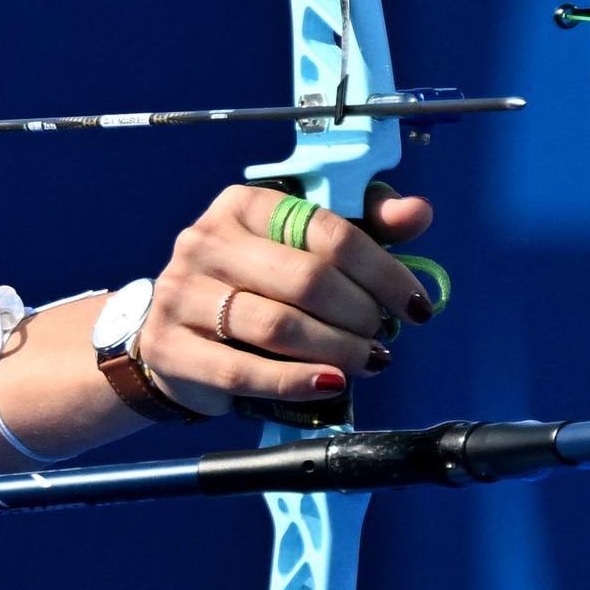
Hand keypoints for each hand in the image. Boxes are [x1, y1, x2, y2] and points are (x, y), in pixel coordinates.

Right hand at [132, 183, 439, 416]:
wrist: (173, 333)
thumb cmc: (252, 284)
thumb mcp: (304, 245)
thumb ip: (364, 225)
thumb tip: (417, 214)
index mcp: (243, 206)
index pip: (327, 232)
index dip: (382, 270)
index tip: (414, 303)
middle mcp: (206, 242)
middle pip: (306, 280)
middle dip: (359, 313)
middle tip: (381, 335)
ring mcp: (183, 295)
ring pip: (277, 327)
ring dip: (336, 350)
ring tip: (365, 361)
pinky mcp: (172, 348)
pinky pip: (243, 372)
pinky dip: (296, 382)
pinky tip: (330, 384)